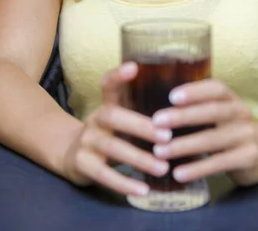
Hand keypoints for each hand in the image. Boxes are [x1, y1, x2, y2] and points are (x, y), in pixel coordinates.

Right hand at [62, 62, 171, 195]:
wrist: (71, 156)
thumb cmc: (110, 136)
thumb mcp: (121, 121)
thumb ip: (143, 115)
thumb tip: (186, 116)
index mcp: (106, 104)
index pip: (108, 84)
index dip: (118, 75)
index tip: (134, 67)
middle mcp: (95, 119)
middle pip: (113, 116)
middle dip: (141, 126)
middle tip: (167, 136)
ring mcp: (86, 140)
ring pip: (111, 147)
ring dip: (139, 158)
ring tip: (163, 168)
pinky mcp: (81, 163)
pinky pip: (102, 174)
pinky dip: (124, 183)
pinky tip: (143, 189)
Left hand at [151, 79, 257, 184]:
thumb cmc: (226, 129)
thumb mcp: (217, 114)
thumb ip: (195, 108)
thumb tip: (153, 104)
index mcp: (230, 98)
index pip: (216, 88)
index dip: (195, 91)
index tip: (171, 96)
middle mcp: (241, 112)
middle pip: (213, 111)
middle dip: (183, 116)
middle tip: (156, 122)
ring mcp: (247, 135)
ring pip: (213, 139)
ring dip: (184, 145)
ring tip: (159, 151)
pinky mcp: (249, 157)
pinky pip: (220, 163)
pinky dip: (198, 169)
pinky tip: (178, 173)